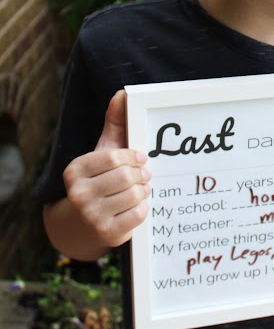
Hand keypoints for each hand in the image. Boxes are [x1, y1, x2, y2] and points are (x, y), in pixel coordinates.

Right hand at [61, 90, 150, 249]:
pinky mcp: (107, 234)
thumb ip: (114, 124)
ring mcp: (91, 216)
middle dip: (140, 175)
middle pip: (127, 177)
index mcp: (74, 170)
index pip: (115, 157)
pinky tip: (137, 205)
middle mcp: (77, 194)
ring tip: (140, 190)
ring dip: (143, 191)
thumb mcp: (102, 153)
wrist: (82, 225)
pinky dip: (144, 208)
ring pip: (135, 195)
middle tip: (144, 175)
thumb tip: (123, 94)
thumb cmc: (98, 182)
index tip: (141, 158)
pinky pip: (139, 215)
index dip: (134, 157)